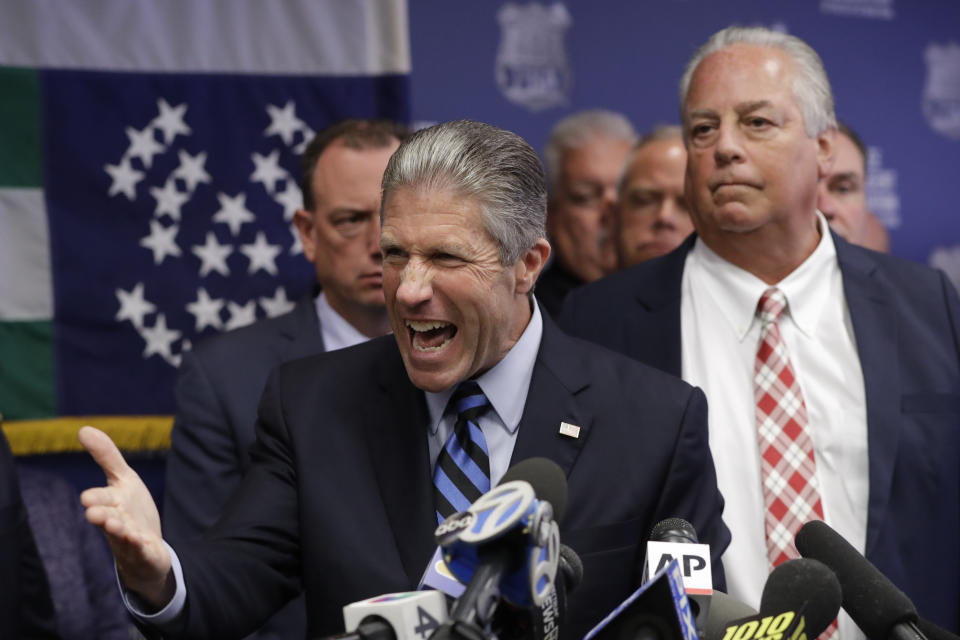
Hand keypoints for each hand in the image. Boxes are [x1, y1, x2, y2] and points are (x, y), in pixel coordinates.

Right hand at [79, 425, 174, 607]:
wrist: (145, 548)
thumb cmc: (130, 510)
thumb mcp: (123, 479)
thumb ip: (106, 456)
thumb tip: (83, 429)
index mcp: (112, 504)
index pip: (102, 499)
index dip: (96, 498)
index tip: (87, 497)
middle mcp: (117, 523)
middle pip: (108, 520)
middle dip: (101, 517)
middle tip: (93, 513)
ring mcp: (130, 540)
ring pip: (123, 537)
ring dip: (120, 531)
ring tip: (116, 526)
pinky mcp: (146, 553)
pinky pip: (142, 551)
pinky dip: (141, 547)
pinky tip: (142, 541)